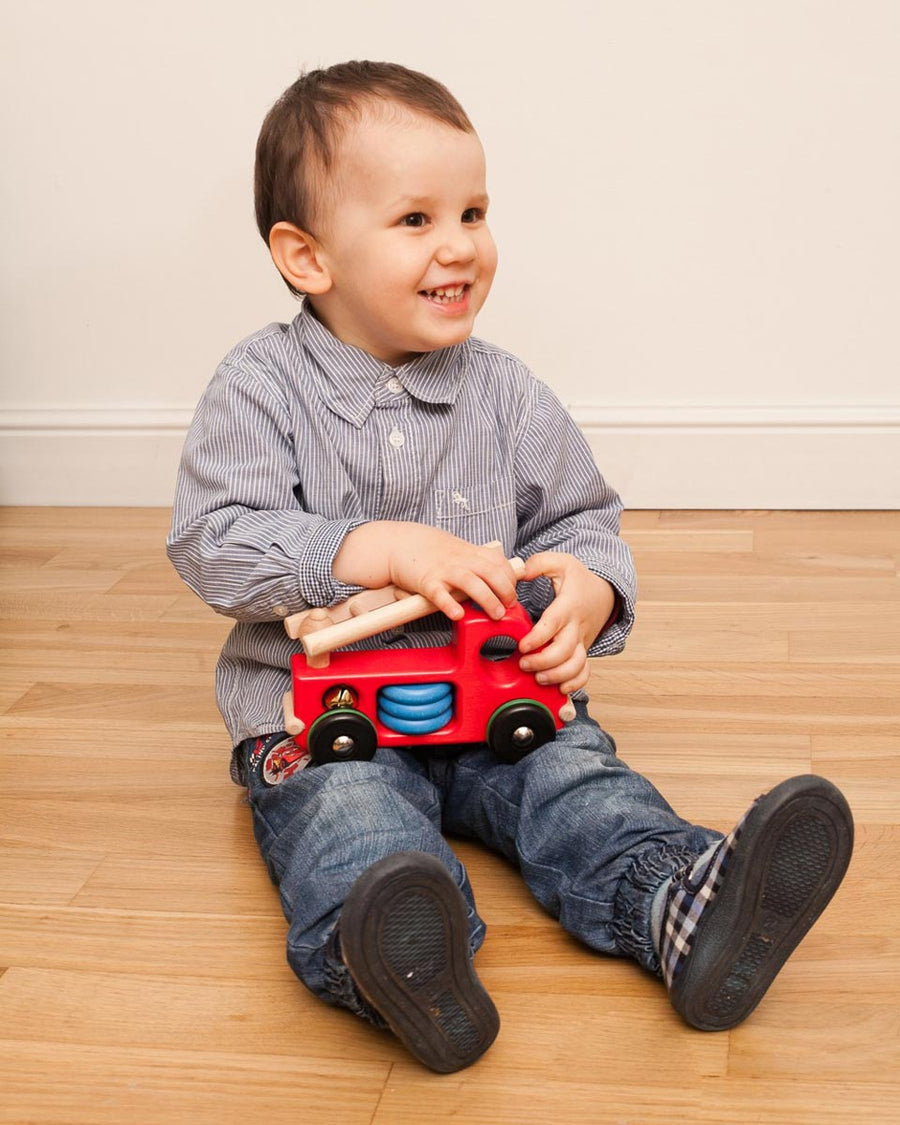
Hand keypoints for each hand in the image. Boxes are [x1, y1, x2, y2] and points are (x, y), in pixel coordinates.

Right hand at [333, 522, 518, 621]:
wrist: (397, 542)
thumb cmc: (428, 549)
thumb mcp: (457, 548)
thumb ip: (475, 560)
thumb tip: (495, 576)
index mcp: (469, 552)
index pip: (499, 562)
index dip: (510, 578)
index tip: (512, 592)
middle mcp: (459, 560)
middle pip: (491, 572)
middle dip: (506, 590)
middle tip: (510, 606)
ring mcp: (443, 570)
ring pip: (471, 583)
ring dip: (488, 599)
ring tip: (496, 615)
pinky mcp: (426, 581)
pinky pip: (439, 594)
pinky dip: (449, 604)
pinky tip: (457, 615)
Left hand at [518, 552, 616, 694]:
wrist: (605, 593)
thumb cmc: (579, 579)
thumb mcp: (561, 563)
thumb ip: (537, 564)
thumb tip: (518, 571)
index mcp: (568, 606)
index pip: (553, 624)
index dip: (537, 638)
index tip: (522, 646)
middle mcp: (577, 627)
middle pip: (564, 651)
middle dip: (542, 662)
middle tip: (523, 663)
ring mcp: (582, 641)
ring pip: (576, 666)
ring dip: (557, 676)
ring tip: (538, 677)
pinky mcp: (584, 651)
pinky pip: (585, 672)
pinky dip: (575, 683)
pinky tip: (559, 687)